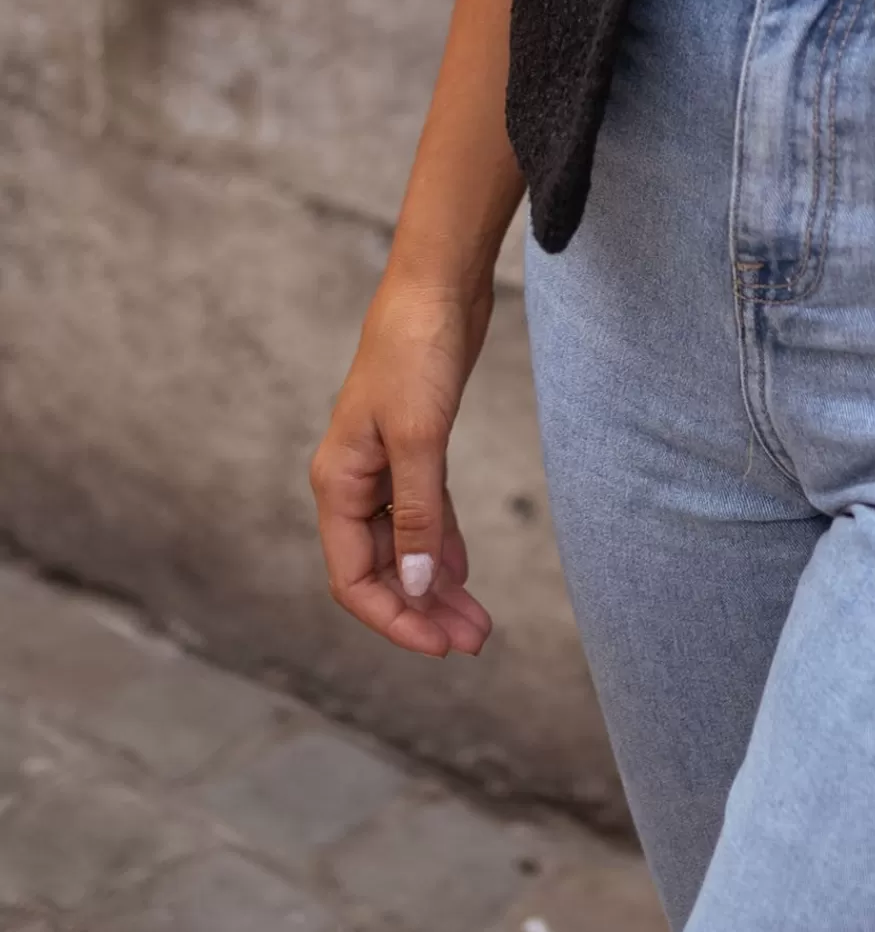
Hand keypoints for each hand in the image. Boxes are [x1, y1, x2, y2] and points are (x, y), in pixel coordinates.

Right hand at [309, 272, 496, 659]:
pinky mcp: (415, 447)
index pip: (355, 579)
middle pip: (382, 569)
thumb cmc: (415, 352)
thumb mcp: (419, 438)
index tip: (439, 646)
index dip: (394, 618)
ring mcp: (384, 465)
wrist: (436, 285)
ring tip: (478, 622)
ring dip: (437, 584)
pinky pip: (423, 514)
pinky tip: (463, 571)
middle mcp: (354, 482)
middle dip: (423, 610)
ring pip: (406, 545)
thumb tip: (420, 587)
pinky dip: (442, 543)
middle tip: (474, 641)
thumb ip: (419, 514)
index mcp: (338, 484)